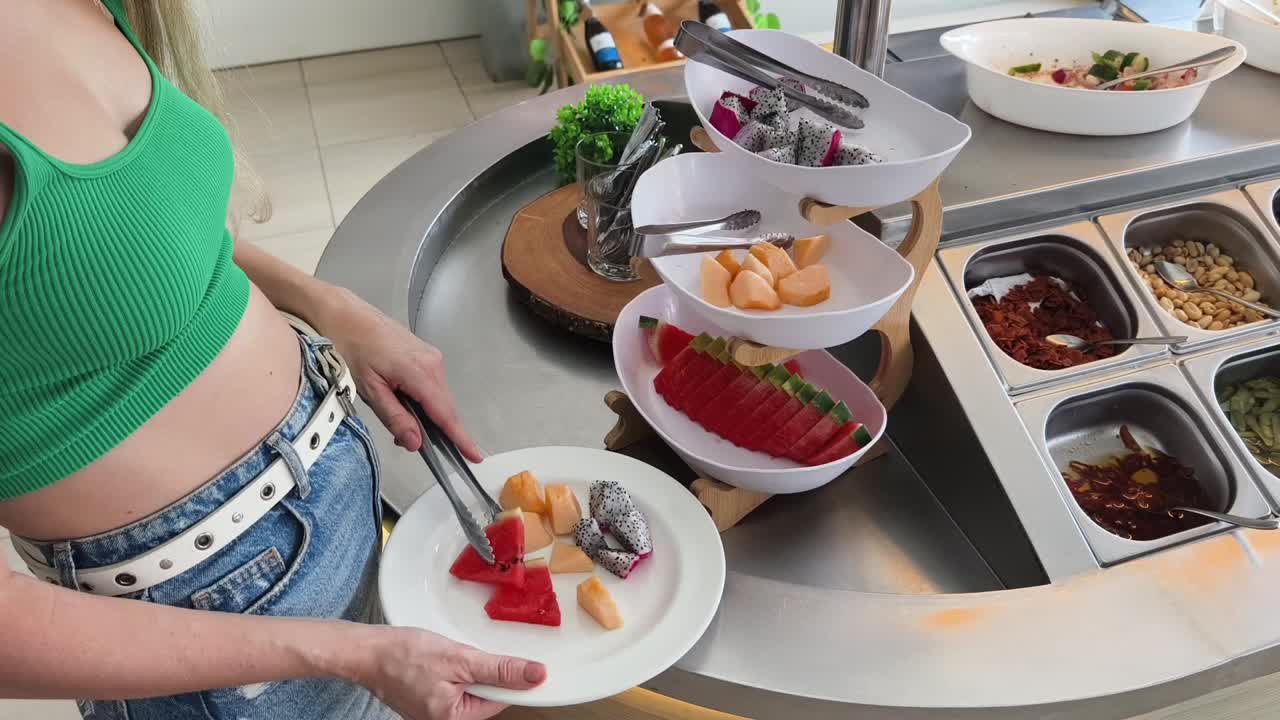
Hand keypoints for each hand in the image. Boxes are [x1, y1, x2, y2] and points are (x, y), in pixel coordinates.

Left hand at [320, 290, 481, 459]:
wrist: (346, 316)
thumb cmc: (352, 346)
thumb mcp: (370, 390)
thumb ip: (395, 418)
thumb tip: (415, 442)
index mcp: (420, 372)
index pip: (446, 414)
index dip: (460, 438)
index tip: (474, 455)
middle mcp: (433, 363)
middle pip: (445, 408)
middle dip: (434, 431)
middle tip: (408, 441)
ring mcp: (432, 357)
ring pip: (439, 398)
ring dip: (426, 415)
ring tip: (398, 419)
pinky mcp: (427, 355)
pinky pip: (433, 386)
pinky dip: (424, 400)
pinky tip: (403, 402)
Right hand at [354, 627, 545, 719]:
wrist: (367, 651)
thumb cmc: (405, 655)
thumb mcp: (461, 659)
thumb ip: (500, 670)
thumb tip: (535, 675)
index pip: (500, 700)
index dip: (506, 677)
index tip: (510, 659)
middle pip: (484, 696)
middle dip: (481, 671)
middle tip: (465, 654)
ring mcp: (433, 713)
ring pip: (467, 689)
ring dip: (466, 669)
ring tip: (447, 655)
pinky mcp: (425, 702)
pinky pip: (451, 687)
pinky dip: (452, 672)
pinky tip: (439, 659)